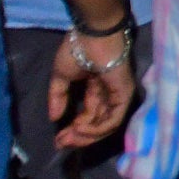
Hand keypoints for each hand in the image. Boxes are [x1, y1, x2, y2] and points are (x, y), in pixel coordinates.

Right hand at [51, 24, 143, 151]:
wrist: (93, 34)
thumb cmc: (78, 49)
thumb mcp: (61, 76)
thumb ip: (58, 97)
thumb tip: (54, 118)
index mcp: (95, 88)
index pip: (87, 115)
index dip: (73, 129)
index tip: (58, 139)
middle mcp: (108, 94)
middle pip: (96, 123)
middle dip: (78, 136)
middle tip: (61, 143)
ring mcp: (118, 94)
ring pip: (105, 124)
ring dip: (86, 135)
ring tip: (69, 138)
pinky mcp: (125, 94)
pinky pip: (114, 119)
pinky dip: (98, 128)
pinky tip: (81, 129)